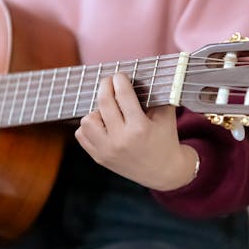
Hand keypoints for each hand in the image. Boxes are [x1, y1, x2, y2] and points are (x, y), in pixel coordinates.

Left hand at [75, 72, 197, 190]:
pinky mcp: (100, 158)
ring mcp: (108, 151)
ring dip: (96, 111)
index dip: (120, 80)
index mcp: (140, 129)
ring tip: (107, 112)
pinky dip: (89, 127)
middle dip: (106, 86)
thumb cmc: (166, 140)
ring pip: (87, 120)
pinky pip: (82, 136)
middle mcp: (121, 140)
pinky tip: (102, 125)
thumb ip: (156, 95)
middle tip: (110, 82)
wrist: (164, 173)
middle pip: (104, 102)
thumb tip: (142, 75)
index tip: (120, 75)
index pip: (123, 95)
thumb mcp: (166, 116)